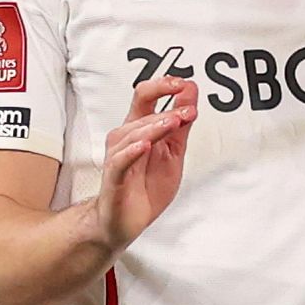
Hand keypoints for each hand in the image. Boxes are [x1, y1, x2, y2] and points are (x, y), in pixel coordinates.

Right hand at [97, 74, 198, 250]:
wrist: (125, 221)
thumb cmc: (145, 186)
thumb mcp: (173, 152)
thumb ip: (181, 124)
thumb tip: (190, 92)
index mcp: (140, 129)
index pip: (146, 97)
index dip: (163, 86)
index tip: (184, 83)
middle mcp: (126, 138)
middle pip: (140, 110)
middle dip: (166, 107)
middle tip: (188, 109)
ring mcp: (119, 157)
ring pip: (133, 134)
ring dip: (154, 126)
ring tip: (172, 122)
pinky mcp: (114, 178)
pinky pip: (121, 161)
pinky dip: (132, 152)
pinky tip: (144, 145)